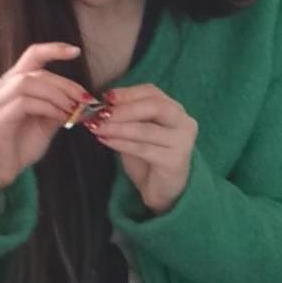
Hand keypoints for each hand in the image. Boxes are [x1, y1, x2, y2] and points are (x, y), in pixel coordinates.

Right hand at [0, 43, 85, 200]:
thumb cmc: (20, 146)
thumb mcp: (45, 123)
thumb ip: (58, 107)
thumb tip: (81, 98)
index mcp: (11, 83)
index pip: (32, 56)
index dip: (53, 50)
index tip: (76, 51)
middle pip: (37, 72)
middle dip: (65, 84)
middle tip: (85, 98)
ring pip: (30, 82)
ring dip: (56, 95)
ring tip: (72, 109)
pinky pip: (26, 102)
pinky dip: (48, 108)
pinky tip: (61, 118)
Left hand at [90, 83, 196, 212]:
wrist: (162, 190)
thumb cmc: (148, 159)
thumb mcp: (136, 132)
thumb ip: (126, 118)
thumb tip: (100, 107)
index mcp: (174, 110)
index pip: (152, 93)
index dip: (128, 93)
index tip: (105, 96)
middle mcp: (183, 122)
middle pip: (155, 106)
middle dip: (124, 109)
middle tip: (100, 114)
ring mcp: (182, 141)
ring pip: (146, 129)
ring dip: (118, 127)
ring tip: (97, 128)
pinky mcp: (174, 160)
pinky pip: (143, 149)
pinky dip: (122, 144)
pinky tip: (106, 141)